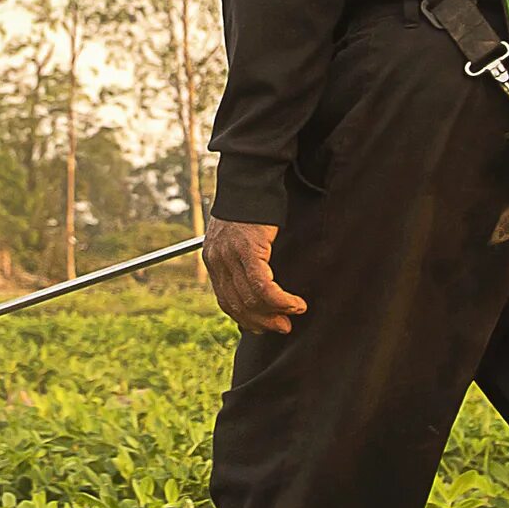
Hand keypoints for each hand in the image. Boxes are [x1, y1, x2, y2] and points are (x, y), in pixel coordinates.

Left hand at [206, 218, 306, 334]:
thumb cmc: (250, 208)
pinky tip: (295, 303)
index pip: (226, 301)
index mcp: (213, 261)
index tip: (264, 327)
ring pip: (251, 299)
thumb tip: (256, 286)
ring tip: (293, 315)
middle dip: (261, 322)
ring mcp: (230, 257)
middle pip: (237, 305)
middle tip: (282, 328)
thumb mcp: (238, 238)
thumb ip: (241, 261)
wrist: (249, 180)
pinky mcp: (247, 250)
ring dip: (275, 313)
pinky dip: (281, 300)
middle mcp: (218, 261)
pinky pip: (264, 286)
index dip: (246, 319)